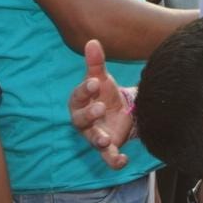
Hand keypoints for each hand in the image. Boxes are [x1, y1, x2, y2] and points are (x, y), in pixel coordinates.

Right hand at [68, 39, 133, 168]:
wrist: (119, 110)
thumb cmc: (104, 93)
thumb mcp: (101, 77)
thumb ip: (96, 62)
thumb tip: (92, 41)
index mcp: (80, 101)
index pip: (78, 96)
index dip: (85, 90)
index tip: (94, 83)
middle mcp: (84, 120)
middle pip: (80, 120)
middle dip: (89, 115)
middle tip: (100, 108)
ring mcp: (95, 134)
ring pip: (92, 139)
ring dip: (98, 140)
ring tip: (106, 139)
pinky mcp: (108, 147)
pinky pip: (108, 157)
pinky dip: (114, 161)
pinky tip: (124, 160)